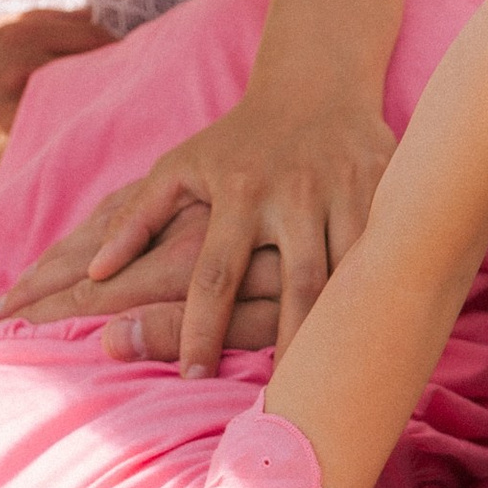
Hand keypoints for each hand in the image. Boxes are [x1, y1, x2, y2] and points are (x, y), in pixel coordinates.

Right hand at [0, 6, 111, 204]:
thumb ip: (33, 22)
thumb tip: (88, 11)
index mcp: (14, 36)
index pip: (89, 35)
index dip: (113, 48)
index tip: (122, 60)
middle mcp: (23, 68)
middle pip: (95, 69)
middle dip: (113, 77)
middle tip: (125, 89)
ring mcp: (23, 110)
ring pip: (85, 106)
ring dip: (101, 110)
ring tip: (107, 114)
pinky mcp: (20, 149)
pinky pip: (65, 140)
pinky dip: (79, 138)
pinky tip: (82, 141)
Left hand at [14, 72, 397, 376]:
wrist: (317, 84)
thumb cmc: (237, 141)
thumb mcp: (179, 168)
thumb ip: (135, 220)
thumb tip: (96, 273)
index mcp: (238, 192)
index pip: (214, 274)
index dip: (200, 328)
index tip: (190, 376)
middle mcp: (293, 193)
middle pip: (296, 284)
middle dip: (290, 345)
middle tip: (280, 403)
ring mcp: (345, 192)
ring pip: (352, 275)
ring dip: (345, 328)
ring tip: (332, 382)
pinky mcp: (386, 190)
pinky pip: (390, 254)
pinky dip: (387, 295)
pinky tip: (382, 338)